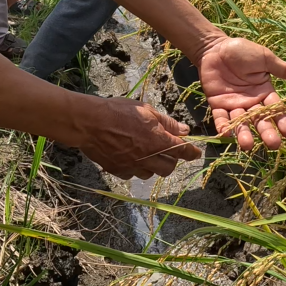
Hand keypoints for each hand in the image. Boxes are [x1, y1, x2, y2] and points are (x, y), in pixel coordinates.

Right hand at [76, 97, 200, 179]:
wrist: (89, 123)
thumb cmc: (118, 111)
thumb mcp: (146, 110)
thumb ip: (167, 123)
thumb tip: (184, 130)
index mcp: (157, 141)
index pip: (182, 151)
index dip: (192, 153)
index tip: (196, 153)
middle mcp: (147, 157)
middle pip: (169, 168)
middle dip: (172, 161)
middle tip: (167, 150)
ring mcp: (132, 166)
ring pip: (151, 173)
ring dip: (153, 165)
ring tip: (147, 152)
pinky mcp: (118, 171)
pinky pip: (133, 174)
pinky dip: (136, 168)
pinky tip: (131, 157)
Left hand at [198, 37, 285, 150]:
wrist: (215, 47)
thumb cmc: (242, 51)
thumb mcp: (264, 58)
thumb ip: (281, 68)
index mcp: (265, 92)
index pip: (276, 110)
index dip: (282, 122)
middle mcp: (251, 102)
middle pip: (260, 120)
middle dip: (266, 133)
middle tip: (273, 145)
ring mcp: (234, 105)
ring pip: (241, 123)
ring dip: (244, 134)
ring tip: (247, 145)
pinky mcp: (217, 104)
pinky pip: (220, 118)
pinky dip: (223, 126)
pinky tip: (225, 134)